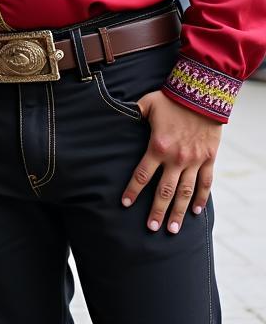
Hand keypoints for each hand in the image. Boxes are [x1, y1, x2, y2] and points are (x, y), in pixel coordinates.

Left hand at [121, 90, 221, 233]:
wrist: (201, 94)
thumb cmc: (169, 98)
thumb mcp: (145, 104)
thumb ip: (131, 114)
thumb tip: (113, 112)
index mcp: (157, 146)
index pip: (142, 174)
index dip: (133, 190)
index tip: (125, 203)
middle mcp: (176, 158)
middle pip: (165, 191)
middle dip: (157, 211)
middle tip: (151, 228)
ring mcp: (194, 161)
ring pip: (185, 193)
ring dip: (179, 212)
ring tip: (173, 229)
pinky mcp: (209, 159)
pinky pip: (206, 183)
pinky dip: (202, 198)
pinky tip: (196, 211)